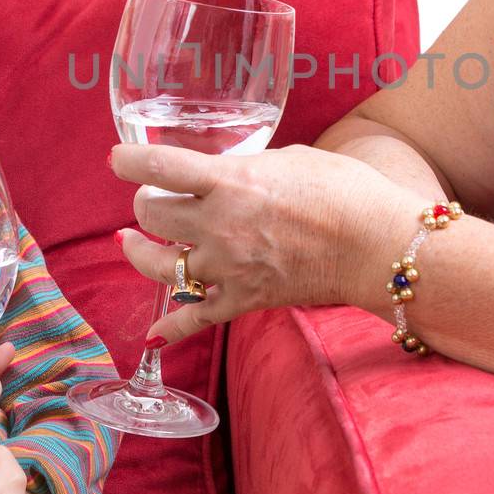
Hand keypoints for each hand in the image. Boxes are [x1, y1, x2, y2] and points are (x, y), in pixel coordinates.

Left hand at [109, 142, 421, 344]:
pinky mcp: (243, 300)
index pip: (160, 167)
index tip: (117, 159)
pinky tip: (153, 334)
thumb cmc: (345, 191)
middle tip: (149, 199)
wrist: (377, 244)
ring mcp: (229, 267)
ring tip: (132, 243)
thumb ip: (251, 167)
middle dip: (144, 204)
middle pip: (152, 215)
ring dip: (139, 253)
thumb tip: (231, 174)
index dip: (128, 161)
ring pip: (160, 266)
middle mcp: (220, 224)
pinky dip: (171, 330)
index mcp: (231, 181)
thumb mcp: (291, 159)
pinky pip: (195, 318)